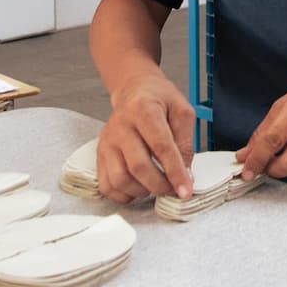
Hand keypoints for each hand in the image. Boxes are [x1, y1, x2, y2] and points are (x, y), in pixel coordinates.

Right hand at [97, 73, 194, 203]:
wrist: (134, 91)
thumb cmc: (158, 100)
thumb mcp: (182, 110)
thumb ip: (185, 141)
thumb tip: (184, 173)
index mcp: (143, 109)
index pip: (161, 146)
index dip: (175, 172)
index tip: (185, 191)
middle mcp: (121, 126)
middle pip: (139, 166)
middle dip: (160, 185)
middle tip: (174, 189)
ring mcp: (107, 141)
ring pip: (121, 179)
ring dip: (143, 191)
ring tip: (157, 185)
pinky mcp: (100, 154)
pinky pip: (107, 185)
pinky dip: (124, 195)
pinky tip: (139, 188)